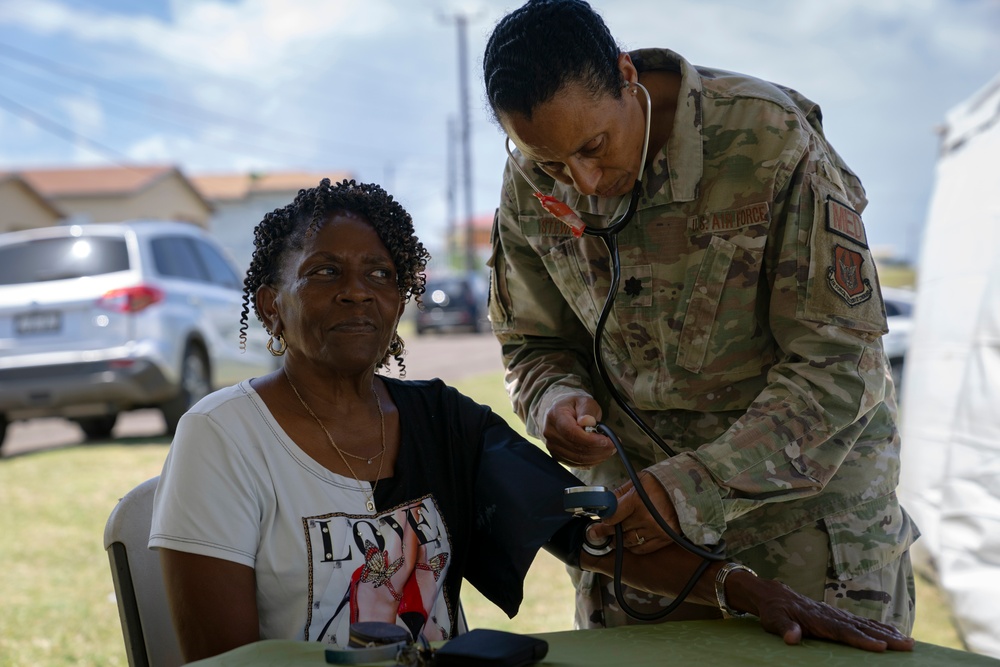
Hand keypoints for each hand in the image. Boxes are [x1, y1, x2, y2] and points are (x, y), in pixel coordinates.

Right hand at [541, 394, 615, 466]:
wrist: (563, 413)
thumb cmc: (575, 406)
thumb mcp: (584, 401)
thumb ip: (587, 410)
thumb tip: (588, 422)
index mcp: (556, 416)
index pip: (571, 432)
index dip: (590, 440)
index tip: (606, 440)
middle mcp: (551, 433)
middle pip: (576, 448)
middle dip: (598, 449)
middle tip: (613, 445)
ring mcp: (553, 447)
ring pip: (578, 458)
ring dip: (597, 456)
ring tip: (609, 449)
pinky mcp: (558, 456)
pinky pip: (577, 464)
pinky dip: (592, 461)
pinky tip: (600, 454)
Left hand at [590, 472, 679, 554]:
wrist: (689, 490)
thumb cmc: (663, 482)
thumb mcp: (639, 480)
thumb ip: (620, 493)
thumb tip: (605, 504)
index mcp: (637, 501)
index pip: (612, 517)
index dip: (602, 521)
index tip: (595, 525)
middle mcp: (646, 518)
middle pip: (619, 530)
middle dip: (607, 531)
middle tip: (597, 533)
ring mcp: (656, 531)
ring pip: (628, 542)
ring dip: (619, 540)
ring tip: (613, 537)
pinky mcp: (664, 539)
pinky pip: (642, 549)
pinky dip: (633, 546)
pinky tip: (629, 540)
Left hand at [733, 573, 914, 652]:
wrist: (774, 594)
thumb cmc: (774, 609)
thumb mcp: (774, 619)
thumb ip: (784, 627)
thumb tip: (792, 638)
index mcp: (819, 619)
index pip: (844, 631)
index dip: (862, 640)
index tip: (881, 647)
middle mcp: (832, 616)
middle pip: (862, 628)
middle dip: (886, 637)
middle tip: (908, 645)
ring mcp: (837, 615)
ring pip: (867, 625)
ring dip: (888, 633)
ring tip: (909, 641)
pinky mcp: (839, 616)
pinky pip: (863, 623)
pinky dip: (879, 628)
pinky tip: (893, 633)